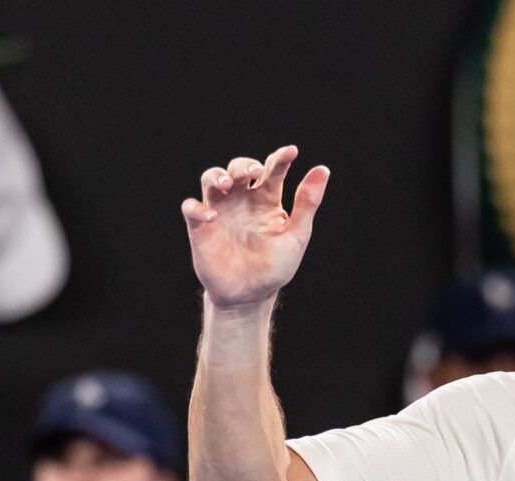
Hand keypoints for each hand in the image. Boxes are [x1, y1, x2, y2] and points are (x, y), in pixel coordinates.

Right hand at [181, 145, 330, 309]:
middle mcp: (242, 200)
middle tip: (253, 172)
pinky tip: (213, 216)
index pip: (272, 171)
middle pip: (238, 169)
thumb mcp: (296, 236)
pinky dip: (198, 207)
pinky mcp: (201, 227)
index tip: (291, 152)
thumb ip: (307, 204)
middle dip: (243, 165)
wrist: (250, 295)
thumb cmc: (275, 266)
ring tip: (228, 184)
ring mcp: (220, 211)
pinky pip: (191, 208)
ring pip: (211, 179)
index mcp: (266, 200)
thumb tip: (323, 169)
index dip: (280, 158)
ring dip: (217, 176)